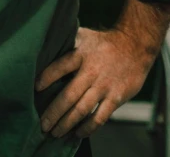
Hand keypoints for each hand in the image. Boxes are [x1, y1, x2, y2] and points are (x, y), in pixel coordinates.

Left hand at [35, 26, 152, 138]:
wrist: (134, 47)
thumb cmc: (103, 42)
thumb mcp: (83, 35)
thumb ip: (66, 41)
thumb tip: (44, 45)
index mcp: (80, 54)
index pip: (60, 66)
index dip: (47, 77)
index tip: (35, 88)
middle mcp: (91, 71)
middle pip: (69, 95)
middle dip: (53, 112)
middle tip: (42, 124)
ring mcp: (104, 86)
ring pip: (82, 109)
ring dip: (67, 123)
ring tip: (55, 132)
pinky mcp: (115, 98)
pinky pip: (100, 117)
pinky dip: (88, 128)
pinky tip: (78, 133)